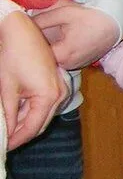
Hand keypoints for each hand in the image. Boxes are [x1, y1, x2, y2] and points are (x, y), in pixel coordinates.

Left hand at [0, 12, 66, 149]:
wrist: (22, 31)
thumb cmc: (14, 55)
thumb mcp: (7, 89)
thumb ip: (10, 114)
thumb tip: (7, 133)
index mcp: (49, 96)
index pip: (32, 127)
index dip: (16, 139)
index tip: (4, 147)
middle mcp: (60, 94)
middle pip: (41, 123)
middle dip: (22, 133)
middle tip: (6, 140)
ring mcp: (61, 88)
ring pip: (43, 114)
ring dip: (27, 121)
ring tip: (8, 126)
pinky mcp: (57, 82)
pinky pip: (45, 103)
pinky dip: (32, 109)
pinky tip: (17, 111)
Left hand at [31, 0, 118, 68]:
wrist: (114, 22)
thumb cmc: (90, 17)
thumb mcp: (64, 13)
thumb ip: (42, 19)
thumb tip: (24, 21)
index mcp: (63, 54)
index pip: (37, 55)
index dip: (31, 45)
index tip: (27, 36)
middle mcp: (70, 64)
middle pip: (46, 59)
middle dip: (41, 48)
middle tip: (36, 35)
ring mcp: (78, 65)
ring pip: (56, 61)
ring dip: (52, 50)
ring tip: (52, 37)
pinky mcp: (83, 63)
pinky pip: (66, 61)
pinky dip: (63, 52)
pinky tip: (64, 41)